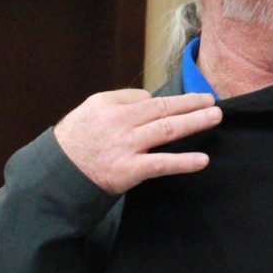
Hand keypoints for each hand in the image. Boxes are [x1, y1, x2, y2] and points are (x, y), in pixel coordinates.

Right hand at [53, 90, 221, 193]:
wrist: (58, 173)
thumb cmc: (78, 139)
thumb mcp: (93, 108)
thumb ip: (122, 100)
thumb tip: (151, 99)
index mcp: (112, 107)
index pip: (150, 100)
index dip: (176, 99)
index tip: (195, 99)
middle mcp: (121, 123)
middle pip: (163, 110)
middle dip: (191, 104)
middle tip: (213, 101)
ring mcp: (127, 147)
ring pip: (167, 131)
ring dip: (194, 122)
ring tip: (214, 117)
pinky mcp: (130, 171)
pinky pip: (161, 164)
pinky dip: (184, 162)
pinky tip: (202, 160)